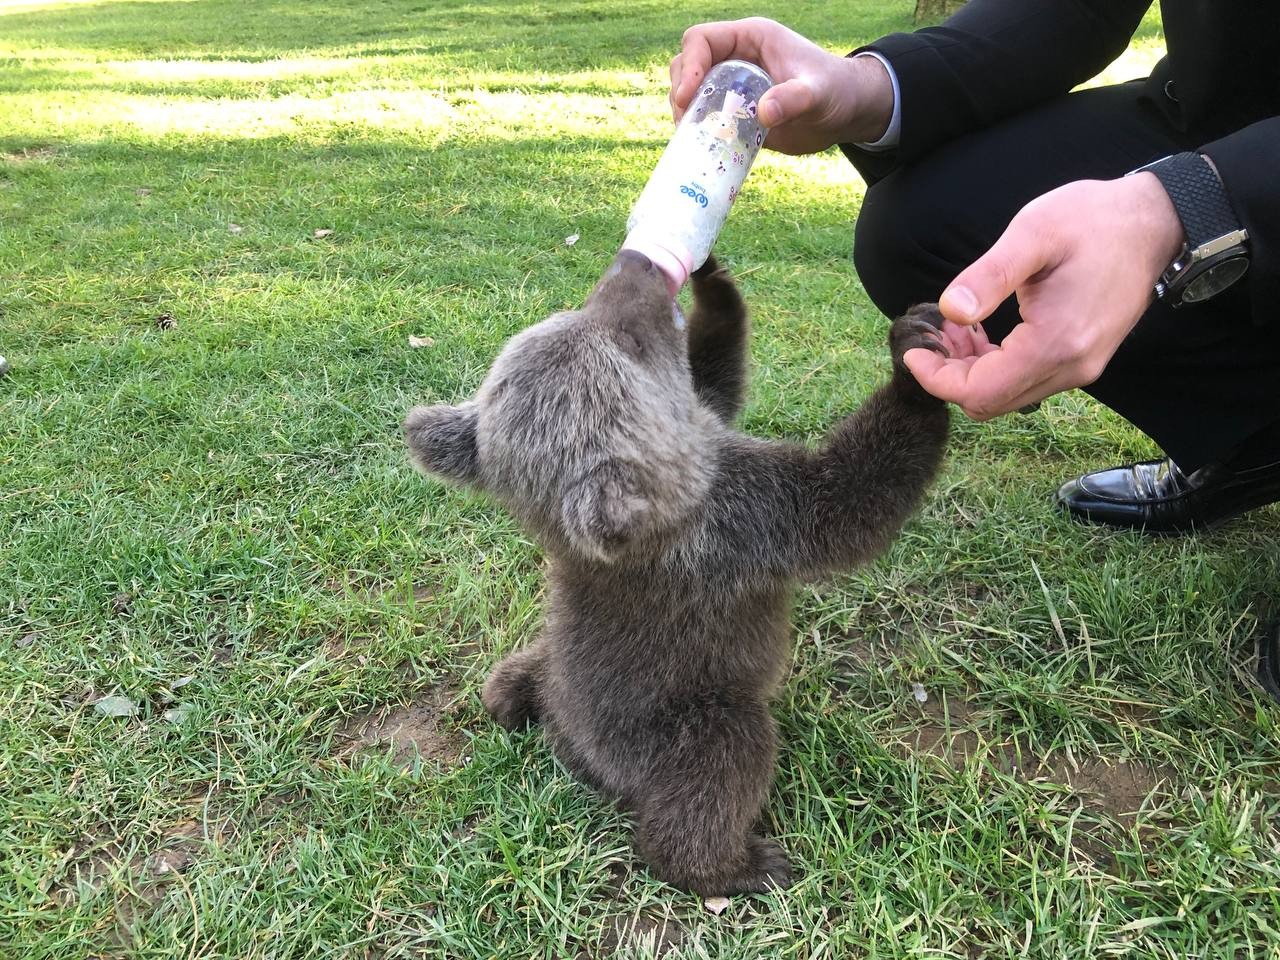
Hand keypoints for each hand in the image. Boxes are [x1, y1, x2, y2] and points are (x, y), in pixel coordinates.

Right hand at [669, 18, 894, 154]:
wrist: (847, 113)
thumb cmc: (837, 91)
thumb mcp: (818, 93)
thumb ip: (794, 99)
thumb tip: (764, 113)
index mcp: (751, 39)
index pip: (702, 40)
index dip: (689, 65)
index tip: (688, 97)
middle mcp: (736, 58)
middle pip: (688, 64)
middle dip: (681, 90)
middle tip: (685, 121)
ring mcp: (733, 85)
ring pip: (692, 91)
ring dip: (685, 113)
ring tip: (690, 136)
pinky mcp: (736, 112)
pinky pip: (706, 117)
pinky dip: (698, 131)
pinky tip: (702, 147)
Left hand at [903, 174, 1185, 419]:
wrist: (1156, 222)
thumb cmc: (1094, 220)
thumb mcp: (1033, 234)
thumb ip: (988, 276)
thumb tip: (949, 310)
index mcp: (1056, 343)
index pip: (979, 392)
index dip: (937, 379)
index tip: (915, 349)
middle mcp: (1071, 368)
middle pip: (989, 402)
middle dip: (950, 376)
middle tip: (935, 333)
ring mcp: (1080, 369)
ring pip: (1006, 396)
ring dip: (971, 371)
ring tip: (955, 326)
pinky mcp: (1083, 360)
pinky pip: (1026, 382)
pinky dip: (995, 365)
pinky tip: (981, 330)